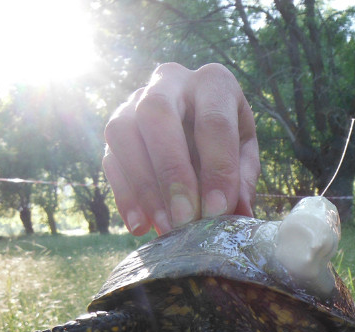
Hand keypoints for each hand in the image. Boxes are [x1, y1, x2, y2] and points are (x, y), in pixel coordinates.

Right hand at [103, 63, 259, 234]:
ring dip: (144, 187)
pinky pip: (109, 157)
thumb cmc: (226, 142)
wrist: (196, 129)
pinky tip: (140, 226)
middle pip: (157, 113)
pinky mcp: (115, 126)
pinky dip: (124, 196)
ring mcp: (135, 99)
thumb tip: (240, 215)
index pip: (213, 121)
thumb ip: (242, 181)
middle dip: (171, 171)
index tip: (218, 211)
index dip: (216, 168)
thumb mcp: (244, 156)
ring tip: (166, 228)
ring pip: (123, 132)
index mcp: (213, 82)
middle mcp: (170, 80)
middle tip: (185, 218)